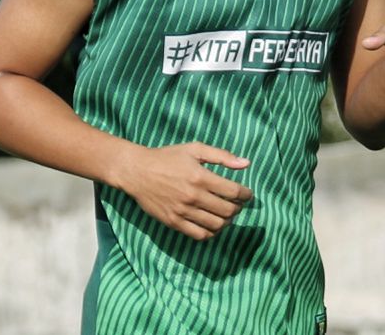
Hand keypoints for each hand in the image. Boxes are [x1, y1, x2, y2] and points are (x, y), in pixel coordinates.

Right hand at [115, 142, 253, 240]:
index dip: (246, 195)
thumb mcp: (195, 149)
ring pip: (216, 225)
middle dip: (238, 208)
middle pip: (227, 211)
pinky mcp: (173, 222)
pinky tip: (213, 224)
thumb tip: (246, 164)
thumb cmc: (167, 157)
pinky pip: (199, 234)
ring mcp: (183, 211)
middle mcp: (193, 196)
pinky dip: (211, 232)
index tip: (247, 194)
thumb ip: (222, 156)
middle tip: (238, 204)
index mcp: (201, 177)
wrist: (137, 171)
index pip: (233, 192)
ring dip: (227, 221)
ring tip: (227, 214)